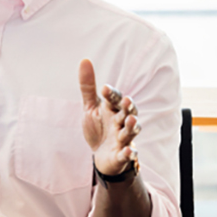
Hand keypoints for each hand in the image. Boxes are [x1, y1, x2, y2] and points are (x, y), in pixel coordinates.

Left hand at [79, 59, 140, 175]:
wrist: (101, 156)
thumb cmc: (98, 128)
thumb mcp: (90, 107)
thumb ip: (88, 86)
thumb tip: (84, 60)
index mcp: (112, 110)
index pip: (114, 99)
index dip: (111, 94)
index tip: (104, 88)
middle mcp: (120, 122)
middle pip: (127, 113)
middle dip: (128, 107)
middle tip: (126, 101)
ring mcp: (123, 139)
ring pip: (130, 132)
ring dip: (131, 127)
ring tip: (130, 121)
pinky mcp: (121, 155)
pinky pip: (127, 154)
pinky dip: (129, 153)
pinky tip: (129, 151)